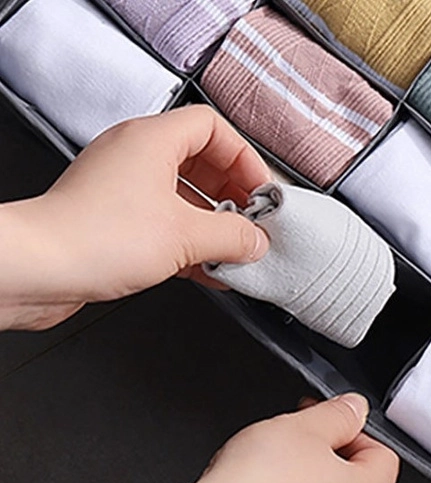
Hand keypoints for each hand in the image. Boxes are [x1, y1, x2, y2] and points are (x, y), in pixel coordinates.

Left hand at [0, 105, 272, 329]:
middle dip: (231, 196)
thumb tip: (255, 240)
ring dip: (213, 225)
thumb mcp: (184, 236)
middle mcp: (136, 157)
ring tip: (234, 252)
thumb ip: (232, 236)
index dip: (244, 157)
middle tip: (250, 223)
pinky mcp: (115, 220)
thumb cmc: (92, 237)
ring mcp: (124, 189)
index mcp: (153, 140)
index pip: (213, 128)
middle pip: (202, 162)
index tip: (259, 190)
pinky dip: (190, 243)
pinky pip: (165, 224)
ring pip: (184, 197)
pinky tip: (209, 270)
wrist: (35, 271)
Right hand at [178, 393, 399, 482]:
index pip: (384, 455)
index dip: (357, 427)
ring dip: (300, 461)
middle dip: (324, 441)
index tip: (333, 416)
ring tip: (273, 450)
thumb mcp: (305, 427)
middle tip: (300, 426)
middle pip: (350, 469)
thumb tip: (355, 407)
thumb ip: (338, 413)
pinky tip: (260, 474)